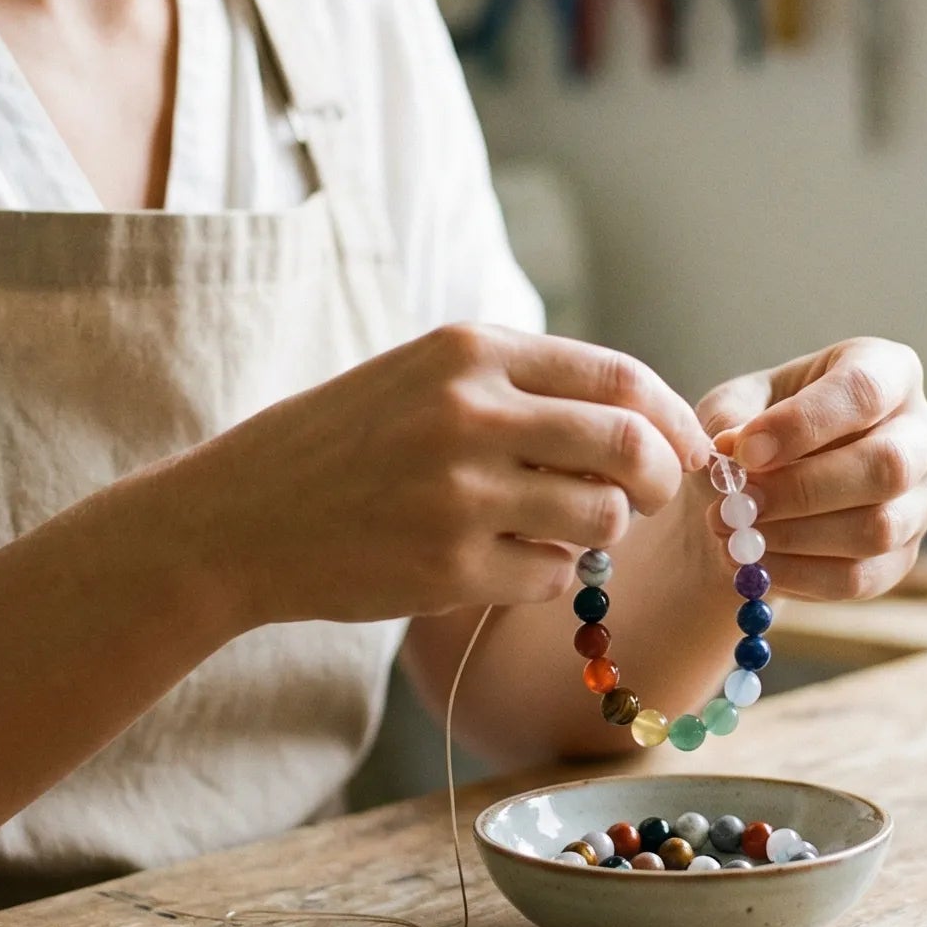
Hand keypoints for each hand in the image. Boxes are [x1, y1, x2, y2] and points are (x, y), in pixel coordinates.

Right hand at [181, 326, 709, 626]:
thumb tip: (646, 419)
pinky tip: (499, 560)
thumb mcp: (425, 377)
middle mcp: (469, 413)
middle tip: (650, 497)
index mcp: (470, 351)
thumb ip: (525, 386)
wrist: (238, 518)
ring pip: (601, 516)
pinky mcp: (448, 567)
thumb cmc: (346, 445)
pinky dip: (547, 573)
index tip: (688, 448)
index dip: (673, 419)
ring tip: (552, 526)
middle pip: (630, 446)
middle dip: (661, 479)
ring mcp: (459, 493)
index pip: (619, 376)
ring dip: (598, 530)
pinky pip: (552, 575)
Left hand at [695, 338, 926, 600]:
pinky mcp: (904, 554)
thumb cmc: (757, 427)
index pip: (863, 390)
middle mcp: (922, 432)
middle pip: (888, 465)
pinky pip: (861, 577)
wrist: (763, 486)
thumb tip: (732, 447)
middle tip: (739, 503)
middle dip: (804, 490)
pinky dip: (798, 576)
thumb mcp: (734, 405)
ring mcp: (921, 498)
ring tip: (732, 533)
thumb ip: (730, 418)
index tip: (742, 451)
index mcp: (888, 370)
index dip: (804, 423)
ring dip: (794, 537)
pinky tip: (754, 562)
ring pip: (878, 529)